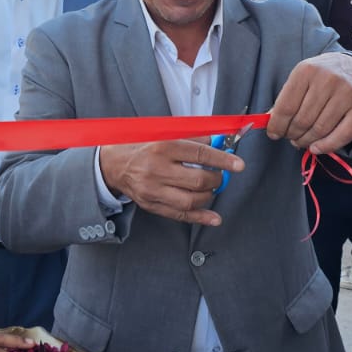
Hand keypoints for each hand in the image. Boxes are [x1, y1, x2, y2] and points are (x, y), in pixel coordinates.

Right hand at [98, 139, 242, 226]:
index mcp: (162, 147)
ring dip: (209, 197)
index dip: (222, 160)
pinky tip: (213, 217)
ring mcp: (153, 190)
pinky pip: (180, 215)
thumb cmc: (141, 146)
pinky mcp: (151, 205)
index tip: (238, 164)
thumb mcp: (164, 134)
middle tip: (220, 176)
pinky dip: (200, 217)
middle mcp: (156, 169)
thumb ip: (192, 137)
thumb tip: (218, 142)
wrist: (113, 164)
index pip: (199, 154)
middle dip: (216, 180)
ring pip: (190, 201)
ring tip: (211, 189)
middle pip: (197, 180)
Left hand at [265, 53, 351, 154]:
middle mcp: (327, 80)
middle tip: (290, 137)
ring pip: (320, 129)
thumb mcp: (301, 78)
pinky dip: (327, 146)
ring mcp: (347, 93)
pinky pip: (343, 135)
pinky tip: (316, 148)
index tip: (273, 134)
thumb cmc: (321, 75)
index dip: (277, 125)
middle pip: (302, 120)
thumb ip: (285, 98)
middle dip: (292, 134)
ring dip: (306, 141)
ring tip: (301, 141)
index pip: (286, 107)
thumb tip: (270, 121)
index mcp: (306, 70)